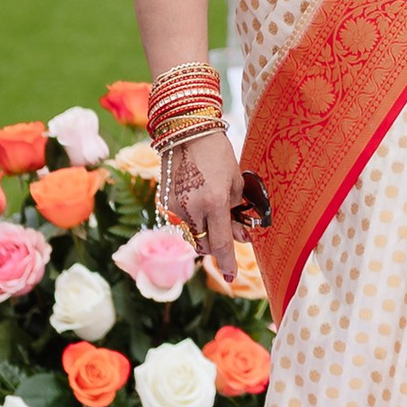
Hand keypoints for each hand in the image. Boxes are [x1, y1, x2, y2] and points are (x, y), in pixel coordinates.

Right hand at [160, 126, 245, 282]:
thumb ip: (238, 208)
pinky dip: (193, 215)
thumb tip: (242, 232)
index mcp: (213, 203)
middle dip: (217, 244)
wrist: (186, 130)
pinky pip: (182, 218)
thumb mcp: (235, 179)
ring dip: (205, 228)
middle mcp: (192, 209)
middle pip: (204, 244)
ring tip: (214, 204)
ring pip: (193, 232)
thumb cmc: (217, 152)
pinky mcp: (164, 201)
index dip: (228, 261)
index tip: (231, 276)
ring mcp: (175, 207)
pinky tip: (199, 194)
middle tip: (232, 229)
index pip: (221, 242)